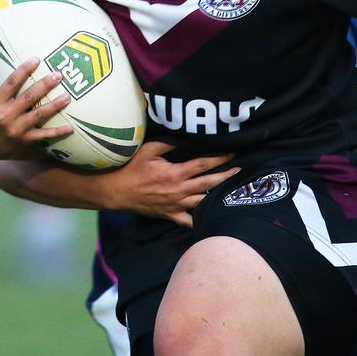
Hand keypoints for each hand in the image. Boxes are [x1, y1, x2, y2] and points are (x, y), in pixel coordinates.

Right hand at [0, 52, 72, 160]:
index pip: (11, 83)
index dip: (24, 71)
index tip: (37, 59)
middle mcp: (6, 115)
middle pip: (28, 97)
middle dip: (44, 86)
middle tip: (58, 75)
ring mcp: (16, 129)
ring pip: (38, 115)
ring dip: (54, 106)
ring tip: (68, 96)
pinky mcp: (26, 140)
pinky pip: (44, 135)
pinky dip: (57, 132)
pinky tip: (70, 127)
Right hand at [103, 141, 239, 226]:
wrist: (116, 191)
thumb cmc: (132, 168)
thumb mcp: (149, 149)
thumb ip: (170, 142)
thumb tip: (187, 134)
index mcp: (176, 173)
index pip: (204, 164)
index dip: (220, 158)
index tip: (233, 153)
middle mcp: (179, 191)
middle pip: (209, 184)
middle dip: (226, 176)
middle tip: (240, 170)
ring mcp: (176, 205)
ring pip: (203, 202)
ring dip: (217, 196)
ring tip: (230, 191)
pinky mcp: (170, 215)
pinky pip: (189, 221)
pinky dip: (200, 219)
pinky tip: (211, 218)